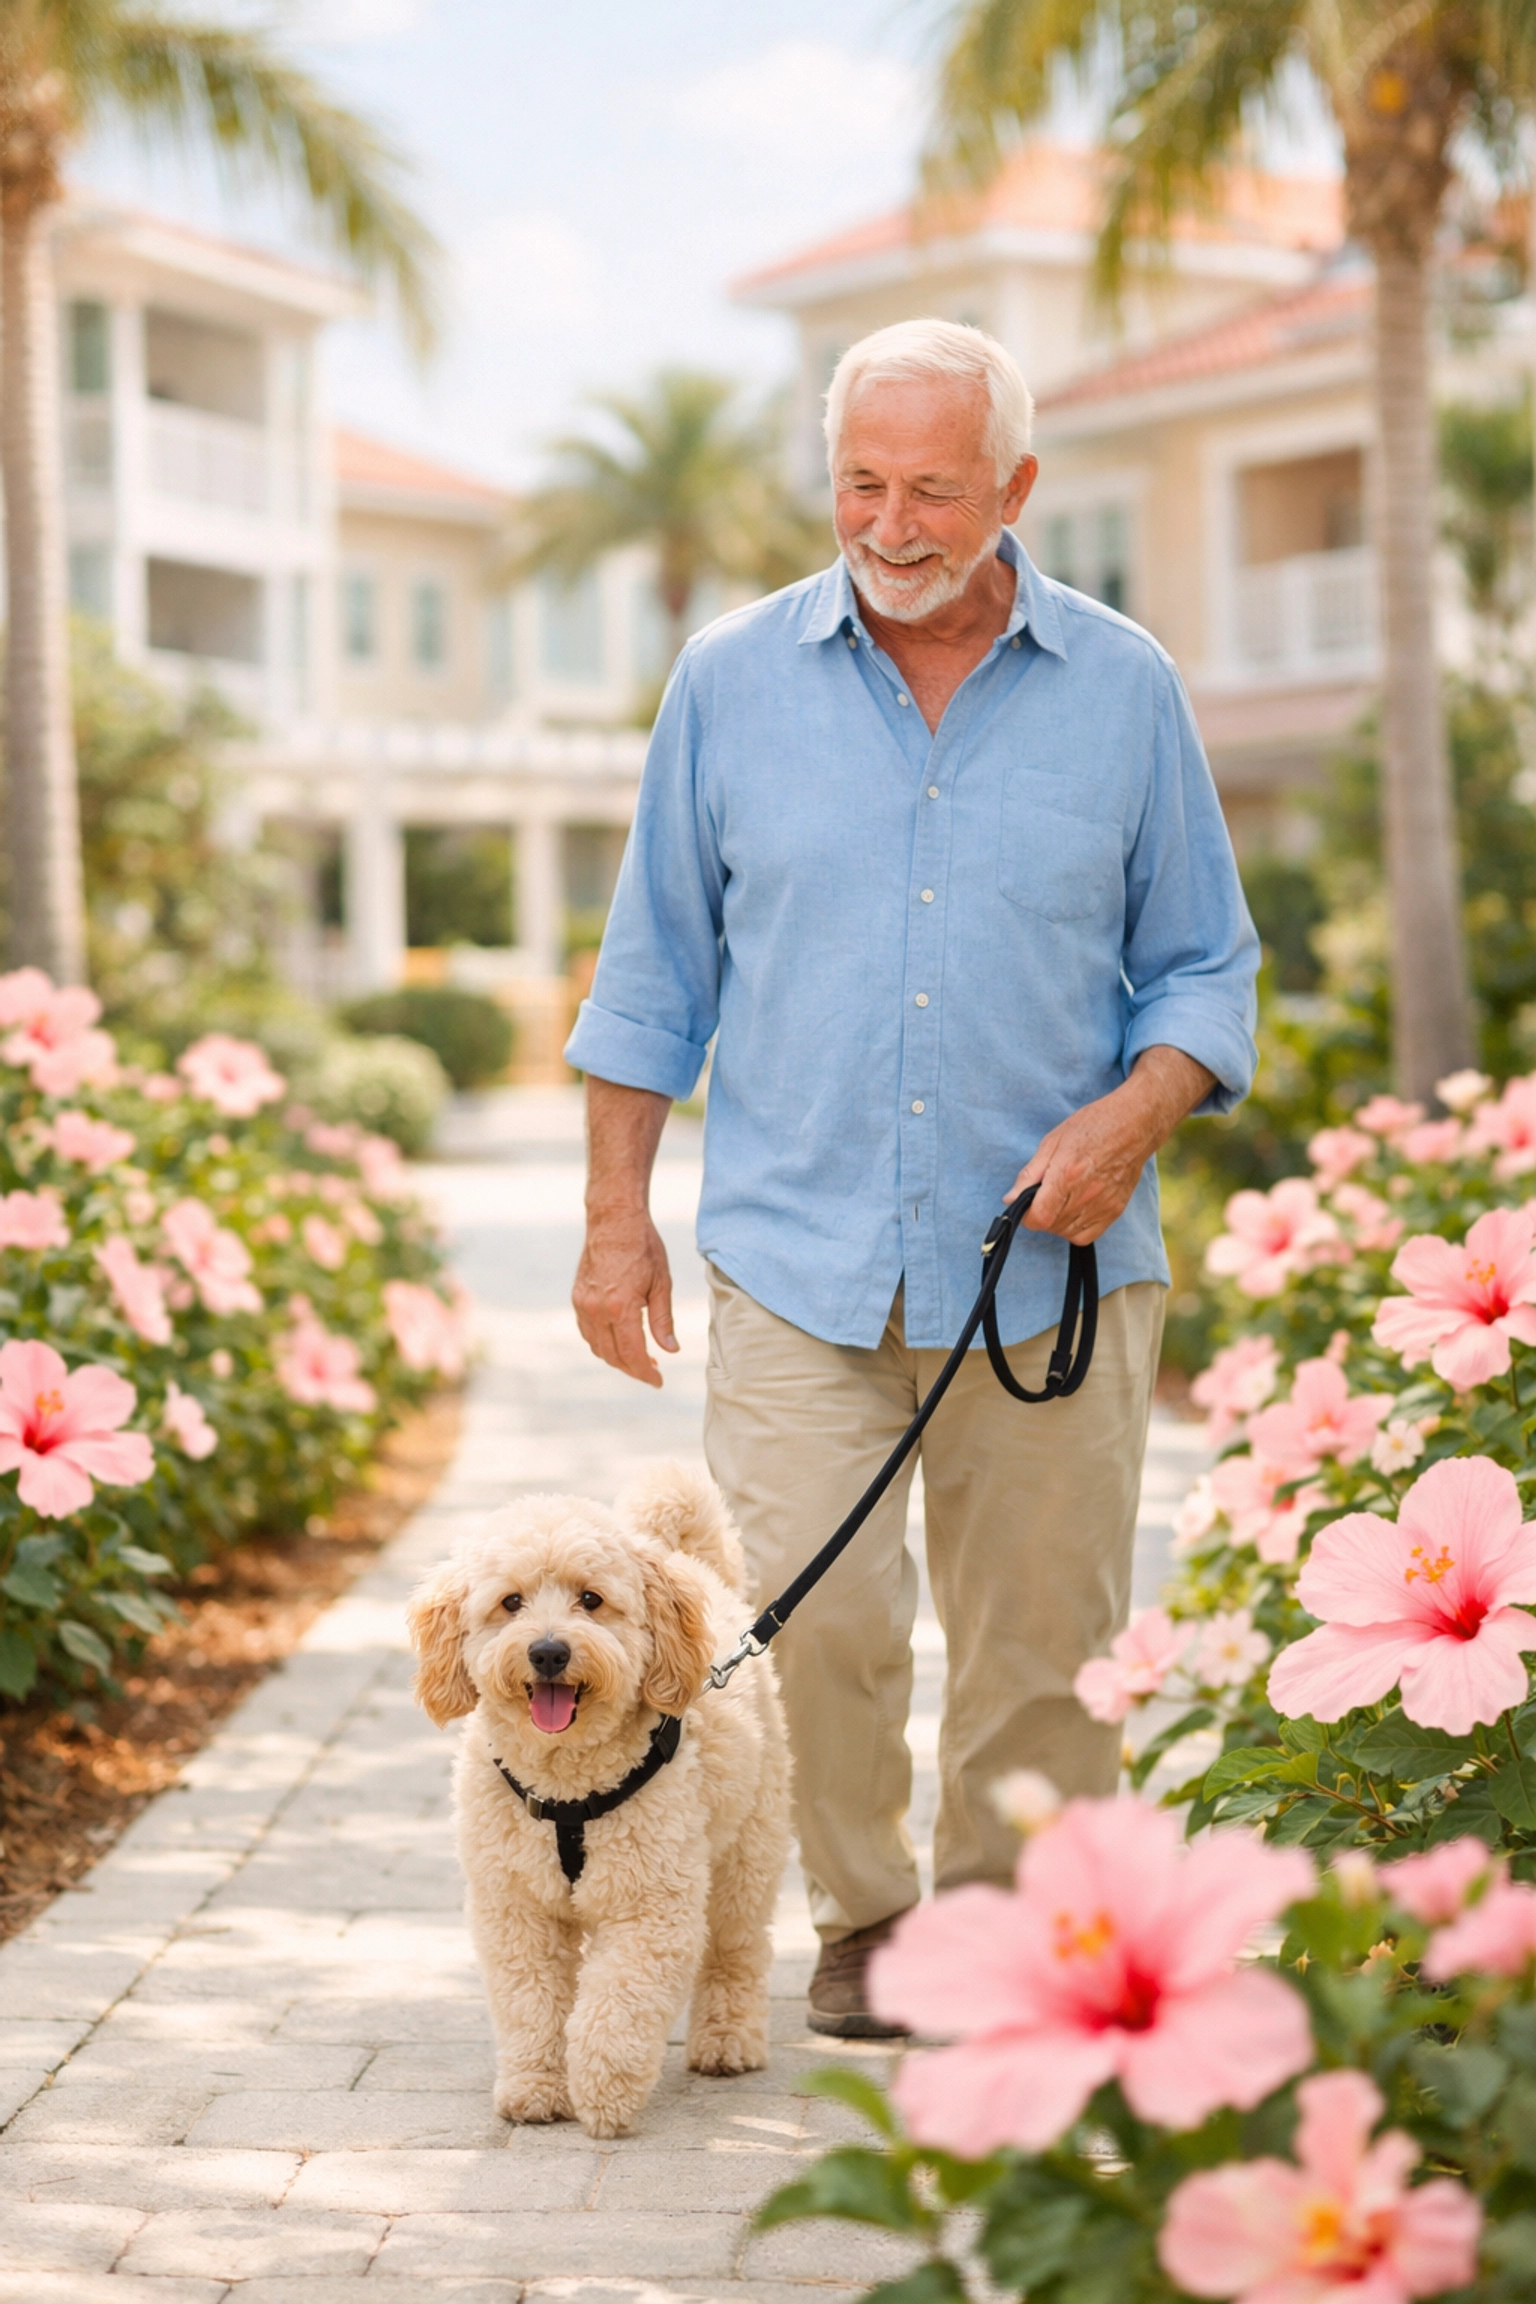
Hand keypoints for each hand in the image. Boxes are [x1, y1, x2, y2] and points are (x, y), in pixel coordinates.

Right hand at [573, 1205, 678, 1387]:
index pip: (633, 1354)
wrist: (614, 1220)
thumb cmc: (643, 1247)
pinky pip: (588, 1332)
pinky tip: (619, 1341)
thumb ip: (663, 1320)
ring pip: (598, 1347)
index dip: (646, 1373)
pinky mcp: (577, 1297)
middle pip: (613, 1356)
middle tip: (652, 1372)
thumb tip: (670, 1350)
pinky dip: (602, 1344)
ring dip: (617, 1359)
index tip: (658, 1382)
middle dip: (633, 1369)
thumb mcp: (662, 1282)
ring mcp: (583, 1304)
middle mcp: (597, 1310)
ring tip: (639, 1359)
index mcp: (621, 1307)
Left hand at [1006, 1047, 1215, 1245]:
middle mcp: (1086, 1194)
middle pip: (1050, 1225)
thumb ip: (1030, 1174)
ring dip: (1056, 1221)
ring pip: (1066, 1232)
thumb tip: (1010, 1199)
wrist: (1134, 1124)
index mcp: (1067, 1175)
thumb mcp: (1053, 1141)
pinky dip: (1074, 1229)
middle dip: (1039, 1213)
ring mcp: (1103, 1205)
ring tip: (1061, 1197)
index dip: (1025, 1215)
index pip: (1038, 1217)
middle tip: (1045, 1193)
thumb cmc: (1092, 1126)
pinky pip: (1086, 1236)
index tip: (1025, 1202)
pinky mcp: (1115, 1211)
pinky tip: (1074, 1209)